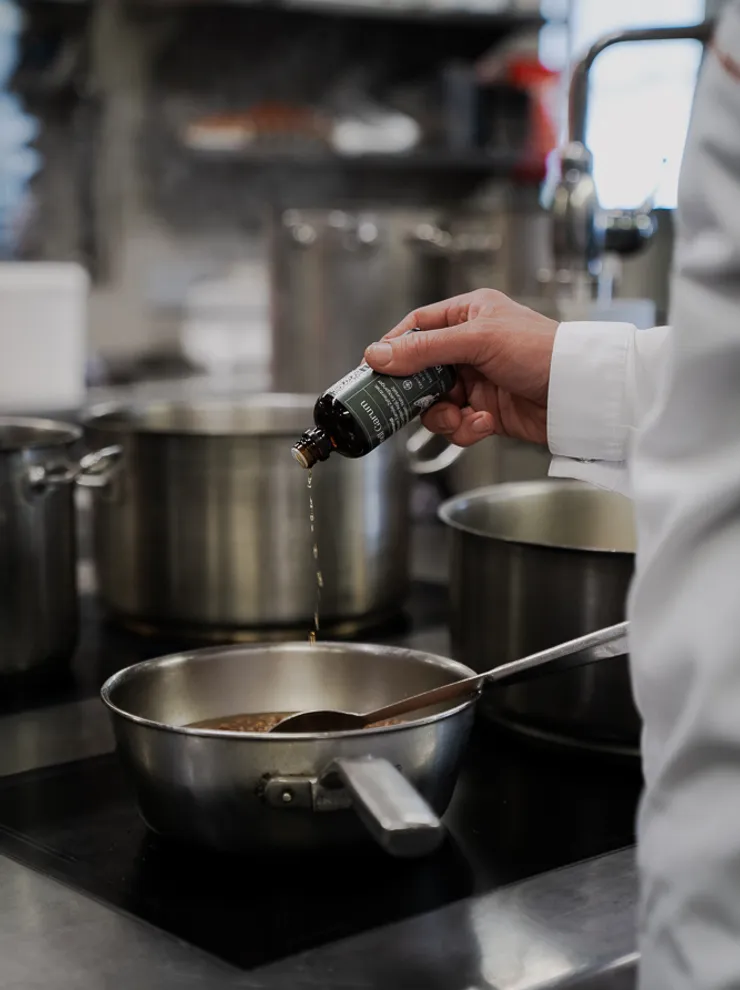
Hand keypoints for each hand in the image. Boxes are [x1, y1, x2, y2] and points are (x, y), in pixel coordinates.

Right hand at [364, 289, 557, 446]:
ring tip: (464, 416)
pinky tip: (485, 423)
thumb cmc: (541, 351)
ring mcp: (477, 380)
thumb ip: (425, 350)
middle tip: (409, 404)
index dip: (394, 347)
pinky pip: (457, 423)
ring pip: (435, 404)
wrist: (578, 394)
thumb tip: (378, 355)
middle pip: (420, 371)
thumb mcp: (478, 340)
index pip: (417, 327)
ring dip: (444, 416)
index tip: (374, 369)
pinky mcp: (485, 410)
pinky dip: (466, 428)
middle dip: (418, 393)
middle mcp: (470, 346)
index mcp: (469, 315)